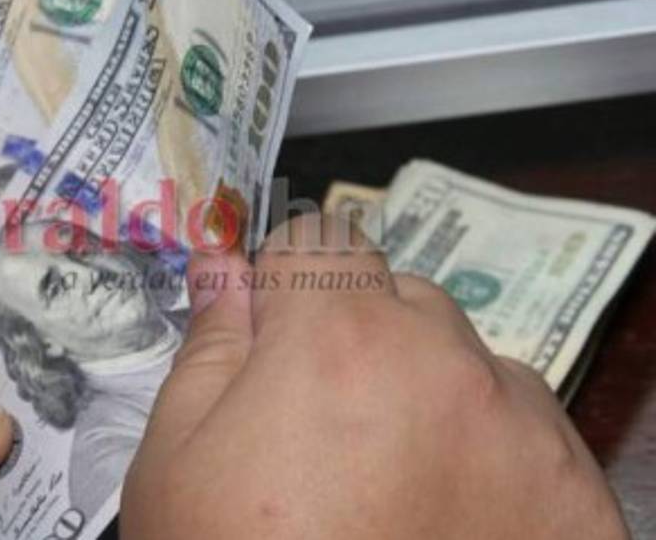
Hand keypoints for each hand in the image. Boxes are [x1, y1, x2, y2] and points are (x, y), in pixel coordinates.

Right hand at [123, 214, 627, 538]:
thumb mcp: (175, 461)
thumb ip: (209, 347)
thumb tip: (226, 273)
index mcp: (338, 336)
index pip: (319, 241)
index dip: (285, 280)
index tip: (272, 328)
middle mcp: (448, 361)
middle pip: (398, 298)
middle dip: (355, 335)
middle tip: (318, 427)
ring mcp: (526, 429)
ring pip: (468, 363)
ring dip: (427, 392)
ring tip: (386, 486)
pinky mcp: (576, 497)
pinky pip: (528, 432)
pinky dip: (487, 454)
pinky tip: (443, 520)